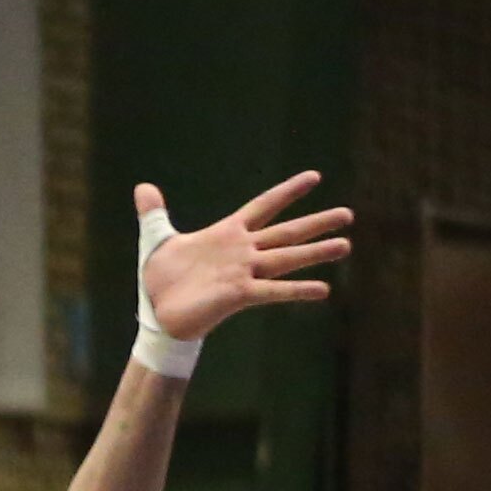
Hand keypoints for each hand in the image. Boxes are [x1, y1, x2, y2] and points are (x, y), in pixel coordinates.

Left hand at [130, 169, 354, 342]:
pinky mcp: (239, 295)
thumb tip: (142, 188)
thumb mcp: (157, 240)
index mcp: (228, 234)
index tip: (315, 177)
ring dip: (315, 253)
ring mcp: (244, 273)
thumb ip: (154, 214)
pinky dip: (297, 290)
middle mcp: (243, 252)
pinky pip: (273, 291)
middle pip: (286, 232)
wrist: (157, 313)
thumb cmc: (162, 279)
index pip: (264, 206)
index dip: (288, 192)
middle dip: (316, 223)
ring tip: (345, 245)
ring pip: (286, 258)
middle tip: (348, 214)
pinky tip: (323, 289)